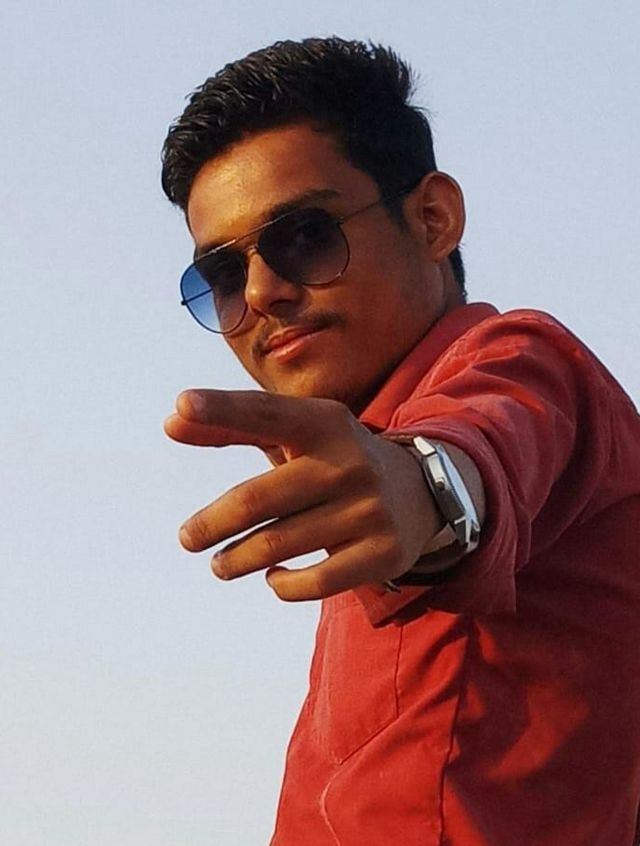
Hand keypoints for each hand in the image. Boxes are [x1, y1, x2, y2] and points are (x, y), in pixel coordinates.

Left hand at [165, 389, 440, 600]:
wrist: (420, 492)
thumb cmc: (332, 461)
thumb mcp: (294, 436)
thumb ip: (233, 426)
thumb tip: (170, 421)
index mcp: (326, 423)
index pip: (266, 414)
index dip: (222, 410)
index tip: (180, 406)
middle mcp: (350, 462)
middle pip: (259, 499)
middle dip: (213, 524)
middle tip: (188, 538)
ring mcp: (370, 509)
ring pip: (280, 545)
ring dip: (237, 560)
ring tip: (220, 565)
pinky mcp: (385, 552)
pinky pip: (317, 582)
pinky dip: (284, 584)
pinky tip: (272, 578)